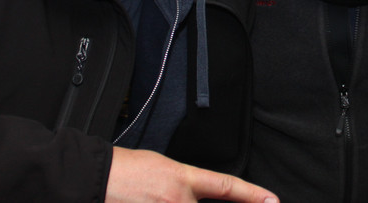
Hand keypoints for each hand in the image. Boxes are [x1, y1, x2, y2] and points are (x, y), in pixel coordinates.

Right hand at [106, 147, 278, 202]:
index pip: (228, 187)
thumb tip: (201, 198)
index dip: (253, 195)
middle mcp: (178, 201)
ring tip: (165, 198)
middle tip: (215, 202)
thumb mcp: (165, 168)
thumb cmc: (125, 170)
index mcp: (183, 179)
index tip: (273, 201)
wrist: (94, 178)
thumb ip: (187, 186)